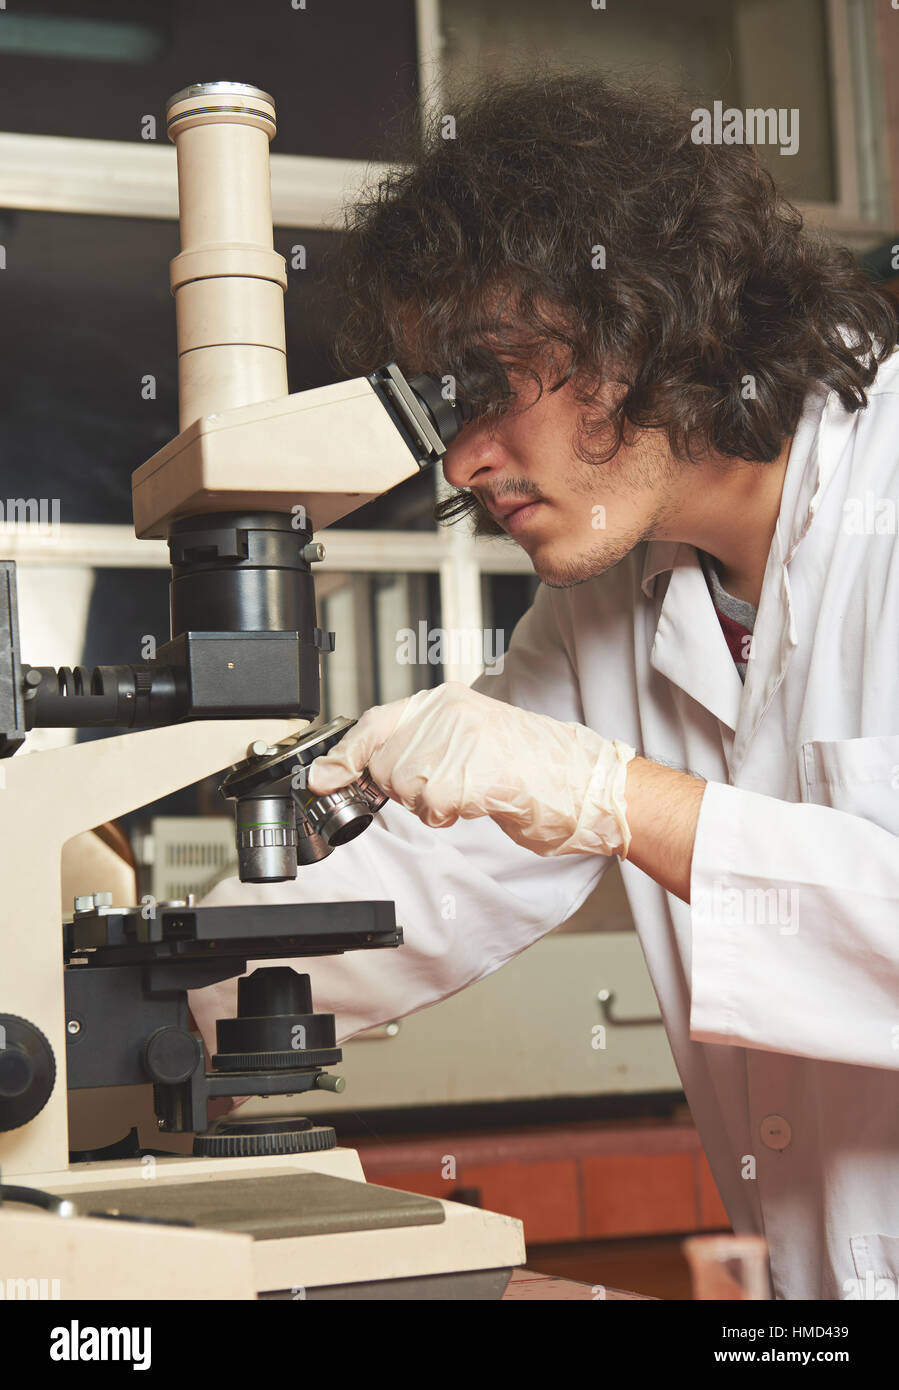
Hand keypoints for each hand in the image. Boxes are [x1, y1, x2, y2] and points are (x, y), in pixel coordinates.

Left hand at [307, 682, 635, 857]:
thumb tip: (357, 771)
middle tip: (446, 789)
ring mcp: (457, 740)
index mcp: (447, 702)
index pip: (376, 722)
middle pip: (386, 762)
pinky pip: (430, 804)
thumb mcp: (468, 745)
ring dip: (430, 803)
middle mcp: (448, 713)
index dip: (345, 754)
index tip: (320, 777)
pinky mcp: (467, 770)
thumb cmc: (532, 768)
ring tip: (471, 790)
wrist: (582, 781)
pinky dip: (448, 814)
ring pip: (404, 785)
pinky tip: (478, 799)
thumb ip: (418, 750)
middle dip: (405, 788)